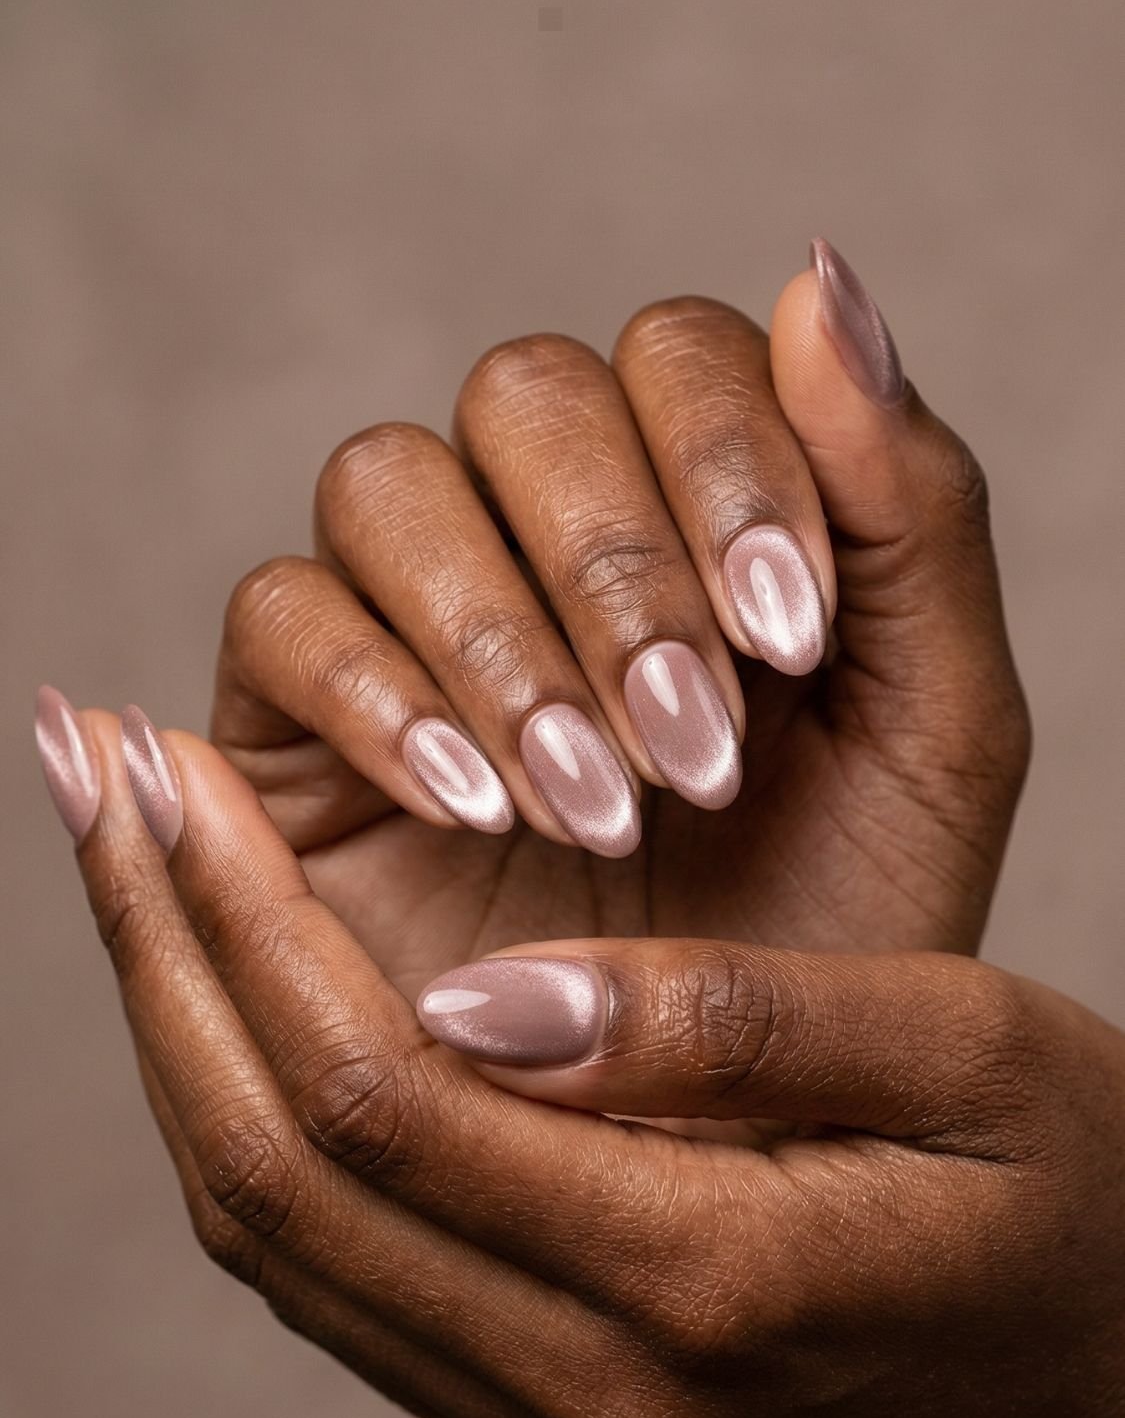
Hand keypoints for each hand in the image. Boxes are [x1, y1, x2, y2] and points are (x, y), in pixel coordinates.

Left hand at [60, 715, 1124, 1417]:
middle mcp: (592, 1394)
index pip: (378, 1094)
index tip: (164, 764)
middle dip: (157, 955)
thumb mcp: (974, 1062)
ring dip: (176, 1035)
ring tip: (128, 868)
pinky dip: (245, 1120)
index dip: (243, 918)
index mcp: (704, 1282)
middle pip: (274, 1173)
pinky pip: (330, 1280)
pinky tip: (229, 1000)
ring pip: (272, 1240)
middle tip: (88, 776)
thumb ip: (735, 1029)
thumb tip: (479, 988)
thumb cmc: (1085, 1217)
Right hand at [209, 243, 1027, 991]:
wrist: (730, 1144)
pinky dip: (371, 690)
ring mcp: (414, 621)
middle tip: (691, 755)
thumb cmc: (842, 945)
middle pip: (524, 396)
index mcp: (712, 514)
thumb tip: (831, 273)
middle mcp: (553, 541)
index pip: (684, 354)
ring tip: (591, 806)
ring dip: (496, 631)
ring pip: (388, 481)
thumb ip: (909, 513)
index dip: (730, 466)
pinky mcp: (292, 724)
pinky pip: (278, 615)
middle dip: (616, 569)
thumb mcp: (931, 740)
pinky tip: (471, 805)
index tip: (792, 647)